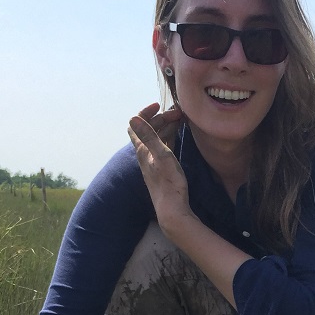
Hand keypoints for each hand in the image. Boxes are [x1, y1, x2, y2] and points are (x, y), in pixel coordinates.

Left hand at [128, 103, 190, 234]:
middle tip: (179, 114)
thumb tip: (133, 117)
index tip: (159, 105)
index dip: (146, 112)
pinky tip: (178, 137)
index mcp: (142, 150)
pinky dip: (170, 137)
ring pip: (158, 138)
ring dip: (167, 127)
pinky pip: (163, 147)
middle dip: (162, 118)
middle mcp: (145, 155)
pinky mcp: (161, 169)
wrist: (172, 209)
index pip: (137, 124)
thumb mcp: (161, 155)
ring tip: (181, 120)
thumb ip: (148, 136)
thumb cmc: (168, 183)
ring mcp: (153, 162)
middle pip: (150, 129)